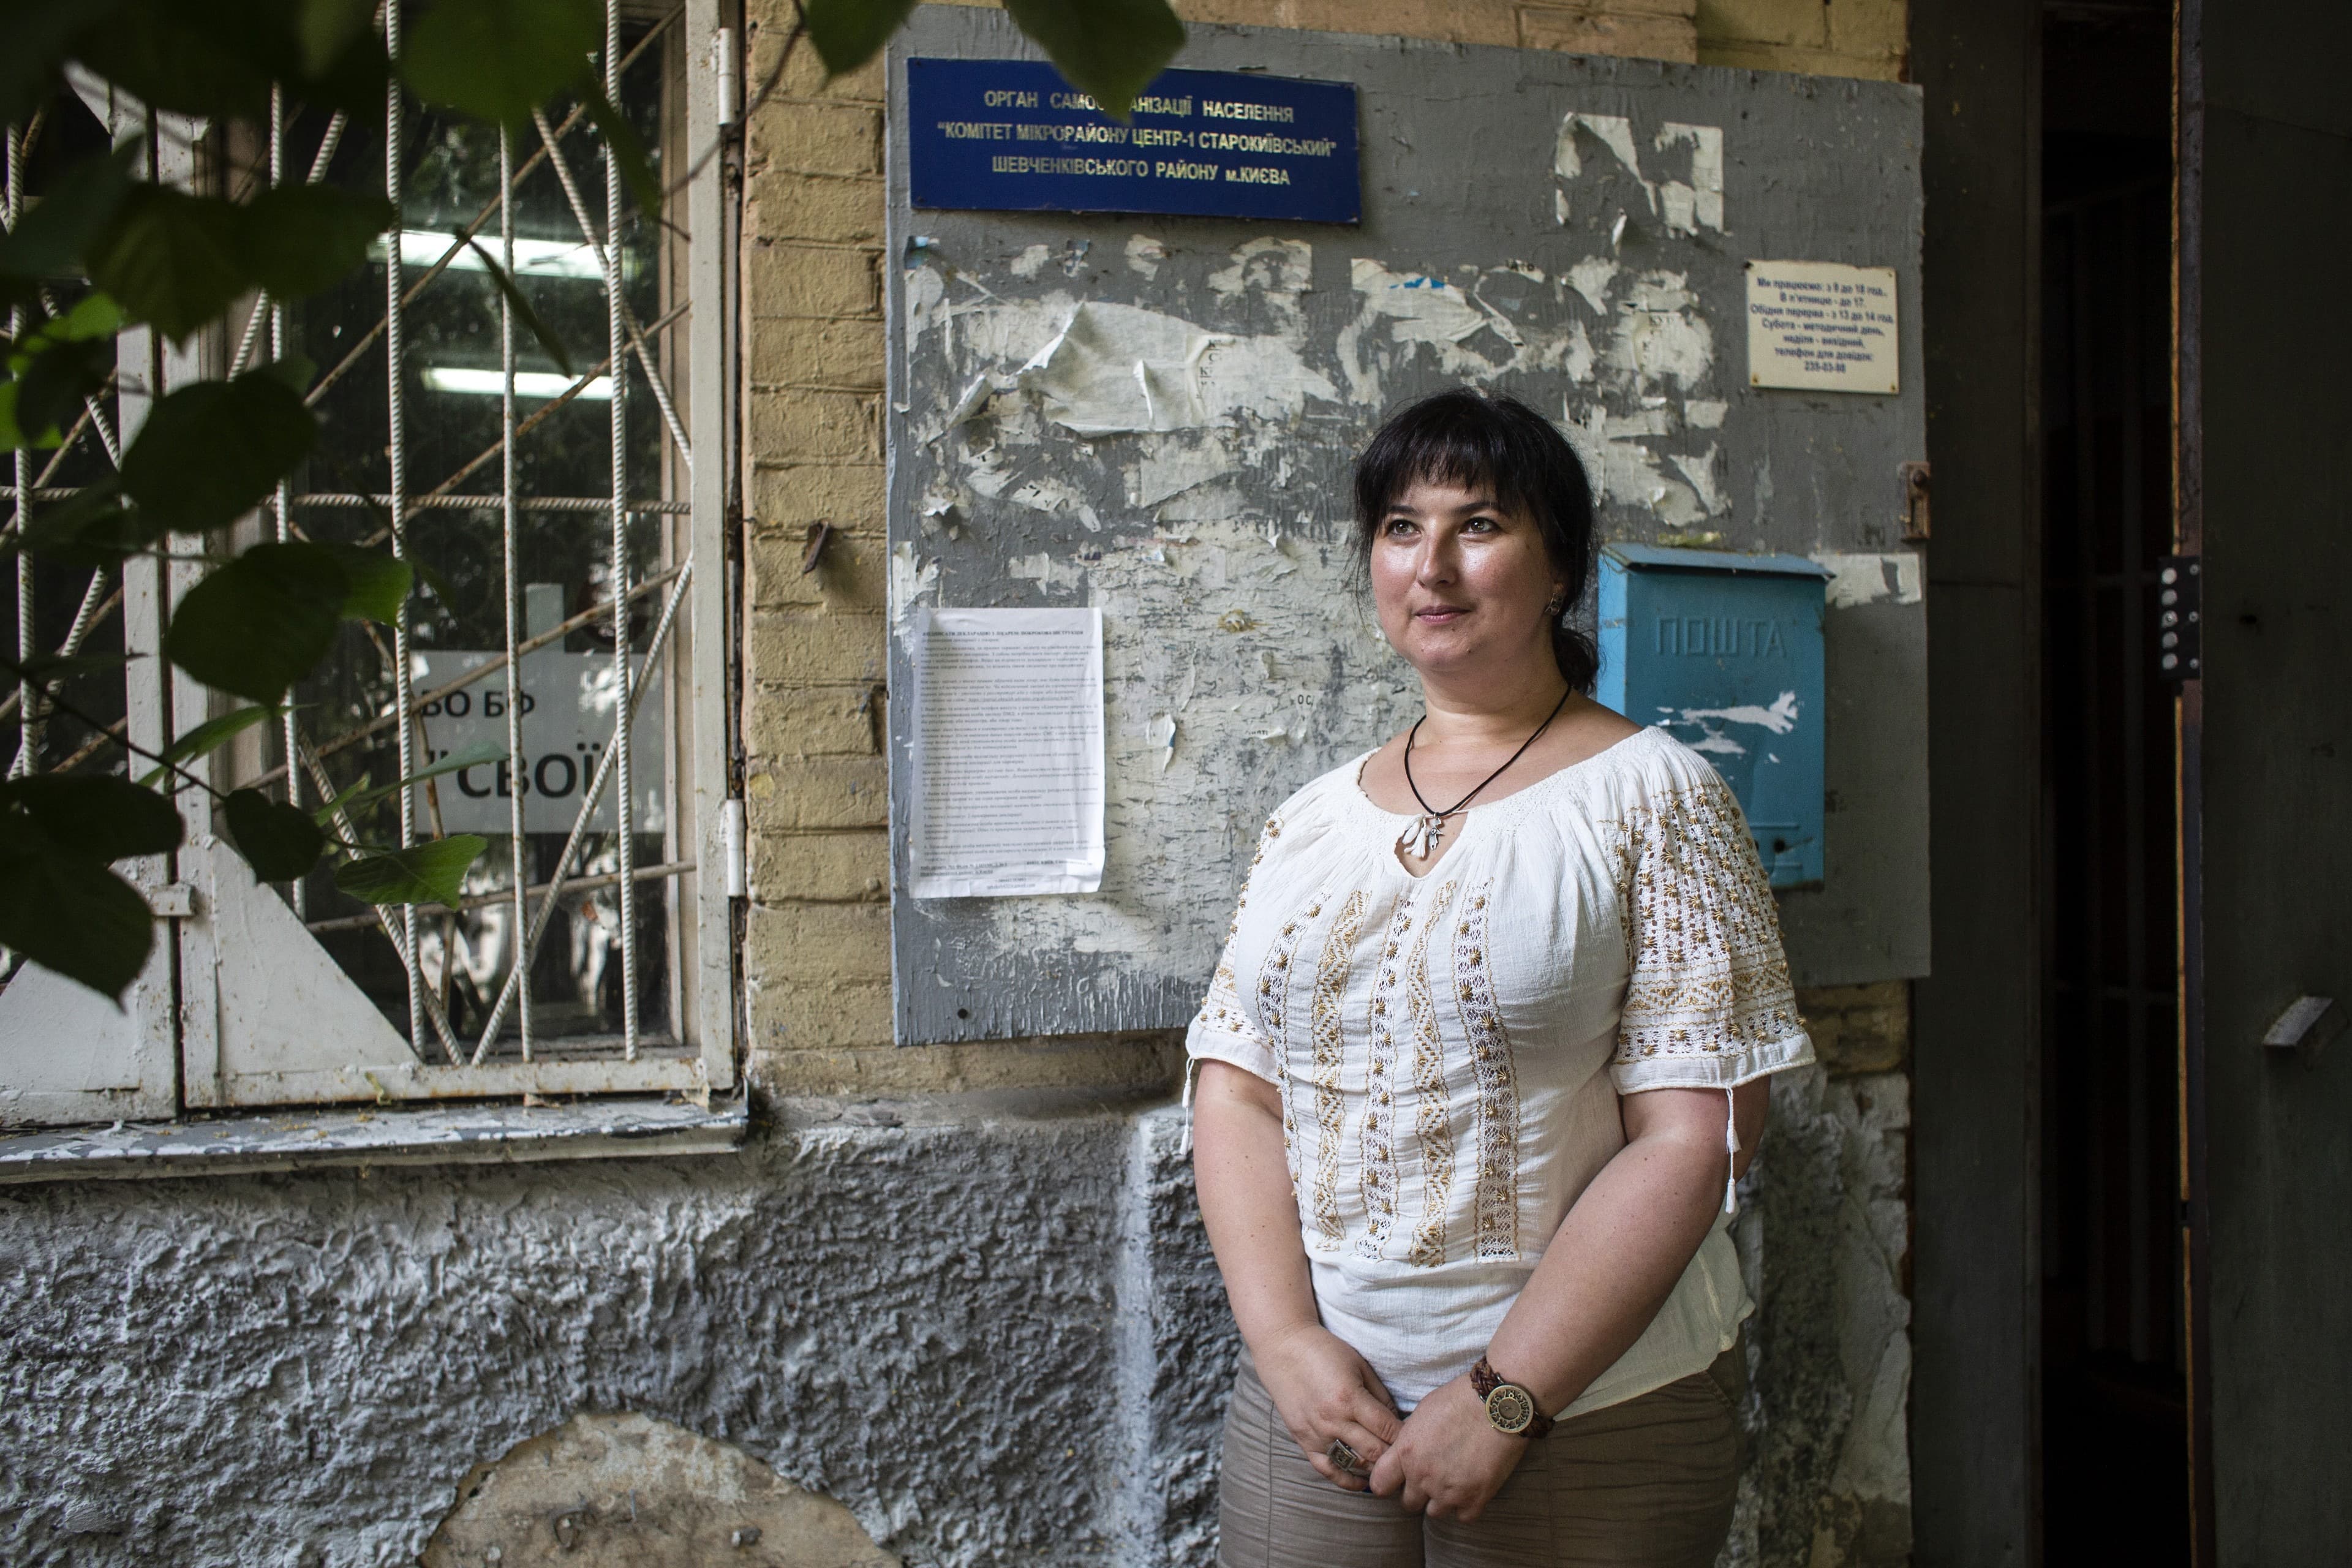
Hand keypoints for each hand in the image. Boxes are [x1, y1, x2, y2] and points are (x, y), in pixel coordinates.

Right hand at [1251, 1322, 1402, 1491]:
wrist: (1283, 1348)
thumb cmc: (1325, 1351)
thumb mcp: (1360, 1365)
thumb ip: (1380, 1395)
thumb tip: (1398, 1421)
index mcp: (1350, 1398)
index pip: (1387, 1429)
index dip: (1406, 1437)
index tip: (1417, 1440)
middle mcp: (1333, 1420)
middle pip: (1374, 1451)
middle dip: (1395, 1457)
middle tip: (1408, 1458)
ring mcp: (1316, 1433)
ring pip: (1353, 1464)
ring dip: (1375, 1469)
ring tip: (1391, 1470)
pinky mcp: (1303, 1440)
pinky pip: (1327, 1469)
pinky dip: (1346, 1480)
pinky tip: (1362, 1482)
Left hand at [1367, 1374, 1527, 1519]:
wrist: (1497, 1404)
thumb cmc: (1459, 1400)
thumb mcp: (1422, 1413)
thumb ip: (1410, 1440)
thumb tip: (1405, 1453)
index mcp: (1406, 1452)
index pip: (1380, 1485)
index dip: (1387, 1483)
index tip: (1397, 1479)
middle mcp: (1423, 1476)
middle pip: (1409, 1503)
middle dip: (1417, 1493)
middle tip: (1432, 1477)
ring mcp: (1449, 1491)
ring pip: (1435, 1513)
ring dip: (1442, 1500)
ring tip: (1454, 1480)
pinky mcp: (1476, 1498)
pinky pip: (1463, 1517)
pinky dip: (1467, 1506)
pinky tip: (1472, 1488)